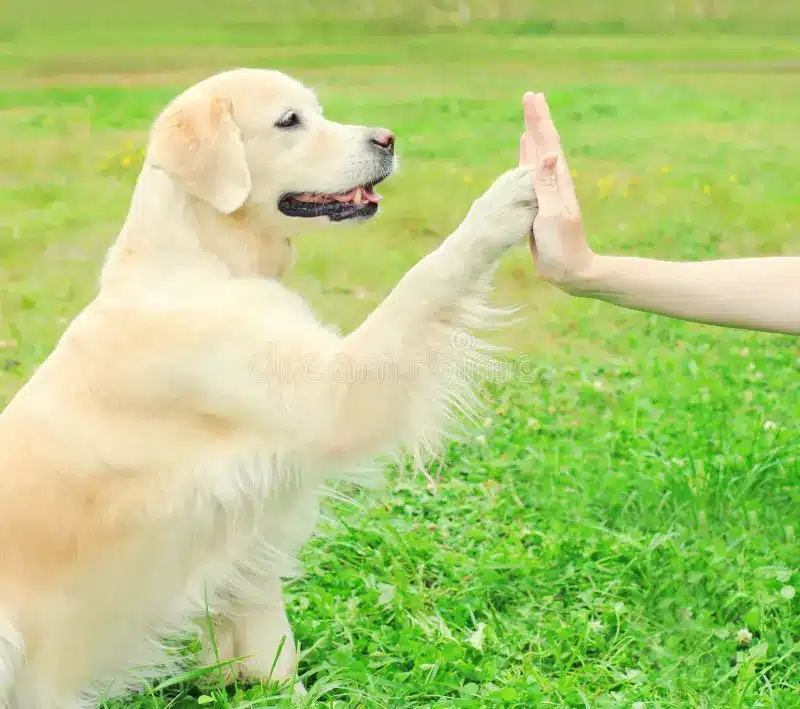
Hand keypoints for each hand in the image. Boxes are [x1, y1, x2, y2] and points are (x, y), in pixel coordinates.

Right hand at [520, 92, 594, 292]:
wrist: (570, 270)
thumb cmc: (563, 246)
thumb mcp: (554, 215)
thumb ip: (548, 186)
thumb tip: (548, 155)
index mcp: (557, 182)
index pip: (548, 143)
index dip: (540, 120)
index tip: (532, 97)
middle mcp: (554, 182)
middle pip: (544, 144)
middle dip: (537, 120)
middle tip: (531, 96)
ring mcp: (548, 193)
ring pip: (538, 157)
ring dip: (533, 137)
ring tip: (529, 119)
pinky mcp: (540, 203)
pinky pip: (531, 174)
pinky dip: (527, 159)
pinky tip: (525, 154)